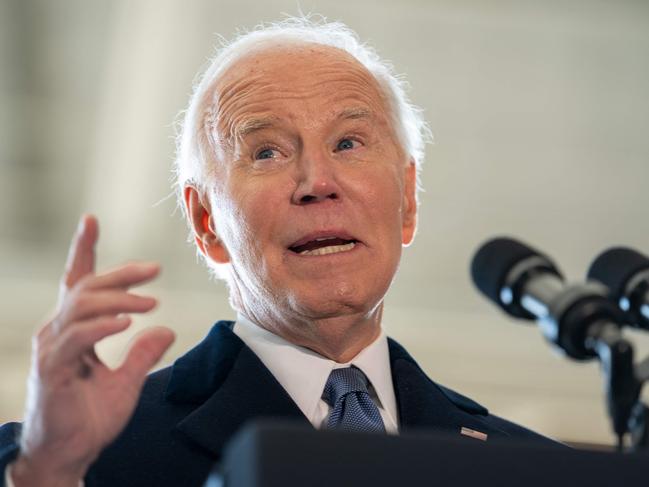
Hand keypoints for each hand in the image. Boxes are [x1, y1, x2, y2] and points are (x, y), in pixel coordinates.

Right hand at [11, 215, 174, 485]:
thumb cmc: (89, 419)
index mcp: (73, 331)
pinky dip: (102, 326)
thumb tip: (165, 330)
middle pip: (87, 287)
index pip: (78, 283)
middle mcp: (57, 332)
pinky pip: (77, 337)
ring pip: (82, 306)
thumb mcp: (126, 382)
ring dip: (119, 300)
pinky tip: (126, 323)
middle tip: (155, 269)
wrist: (67, 456)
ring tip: (151, 303)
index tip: (91, 221)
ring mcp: (52, 349)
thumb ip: (143, 354)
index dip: (84, 250)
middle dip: (121, 273)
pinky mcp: (52, 370)